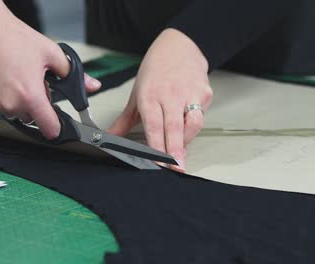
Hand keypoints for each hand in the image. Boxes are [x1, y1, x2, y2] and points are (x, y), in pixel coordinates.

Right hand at [0, 0, 100, 138]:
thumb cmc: (11, 37)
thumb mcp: (51, 53)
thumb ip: (73, 74)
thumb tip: (92, 85)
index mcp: (30, 95)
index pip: (48, 127)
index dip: (57, 128)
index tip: (59, 128)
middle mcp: (10, 104)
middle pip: (33, 118)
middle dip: (38, 104)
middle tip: (37, 82)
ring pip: (16, 112)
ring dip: (22, 101)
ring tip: (20, 76)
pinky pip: (1, 105)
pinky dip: (6, 96)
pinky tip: (6, 77)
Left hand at [108, 28, 212, 170]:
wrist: (180, 46)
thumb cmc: (157, 70)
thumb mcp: (136, 93)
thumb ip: (124, 120)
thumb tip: (109, 137)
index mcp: (150, 95)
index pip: (153, 126)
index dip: (156, 146)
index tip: (158, 162)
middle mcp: (170, 94)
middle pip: (174, 128)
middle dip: (175, 150)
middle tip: (177, 168)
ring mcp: (190, 93)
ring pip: (192, 124)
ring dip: (186, 141)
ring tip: (180, 154)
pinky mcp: (205, 94)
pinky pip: (201, 117)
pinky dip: (194, 128)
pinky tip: (187, 133)